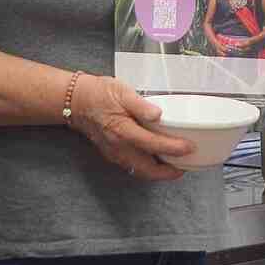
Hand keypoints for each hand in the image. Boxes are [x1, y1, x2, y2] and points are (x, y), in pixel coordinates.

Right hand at [68, 75, 192, 180]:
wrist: (76, 101)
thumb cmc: (98, 94)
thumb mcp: (122, 91)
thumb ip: (140, 105)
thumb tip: (157, 114)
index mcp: (123, 131)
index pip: (153, 144)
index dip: (173, 148)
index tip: (188, 148)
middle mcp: (118, 146)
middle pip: (147, 169)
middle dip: (167, 173)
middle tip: (183, 168)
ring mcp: (114, 152)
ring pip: (139, 170)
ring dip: (156, 172)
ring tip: (172, 167)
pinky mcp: (111, 153)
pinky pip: (131, 166)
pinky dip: (145, 168)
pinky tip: (153, 161)